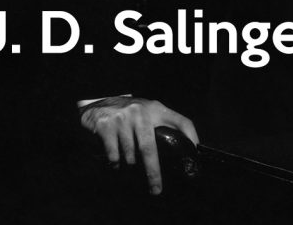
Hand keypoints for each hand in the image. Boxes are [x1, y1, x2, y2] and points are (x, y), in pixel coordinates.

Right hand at [80, 96, 198, 194]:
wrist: (98, 104)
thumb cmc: (128, 112)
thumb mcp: (149, 113)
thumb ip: (161, 125)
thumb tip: (175, 151)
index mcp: (156, 109)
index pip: (181, 121)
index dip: (191, 136)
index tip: (195, 154)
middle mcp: (141, 112)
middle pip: (150, 148)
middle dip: (153, 171)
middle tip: (156, 188)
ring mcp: (123, 118)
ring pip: (130, 154)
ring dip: (130, 164)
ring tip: (128, 166)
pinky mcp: (106, 125)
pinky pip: (114, 154)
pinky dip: (115, 163)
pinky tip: (116, 162)